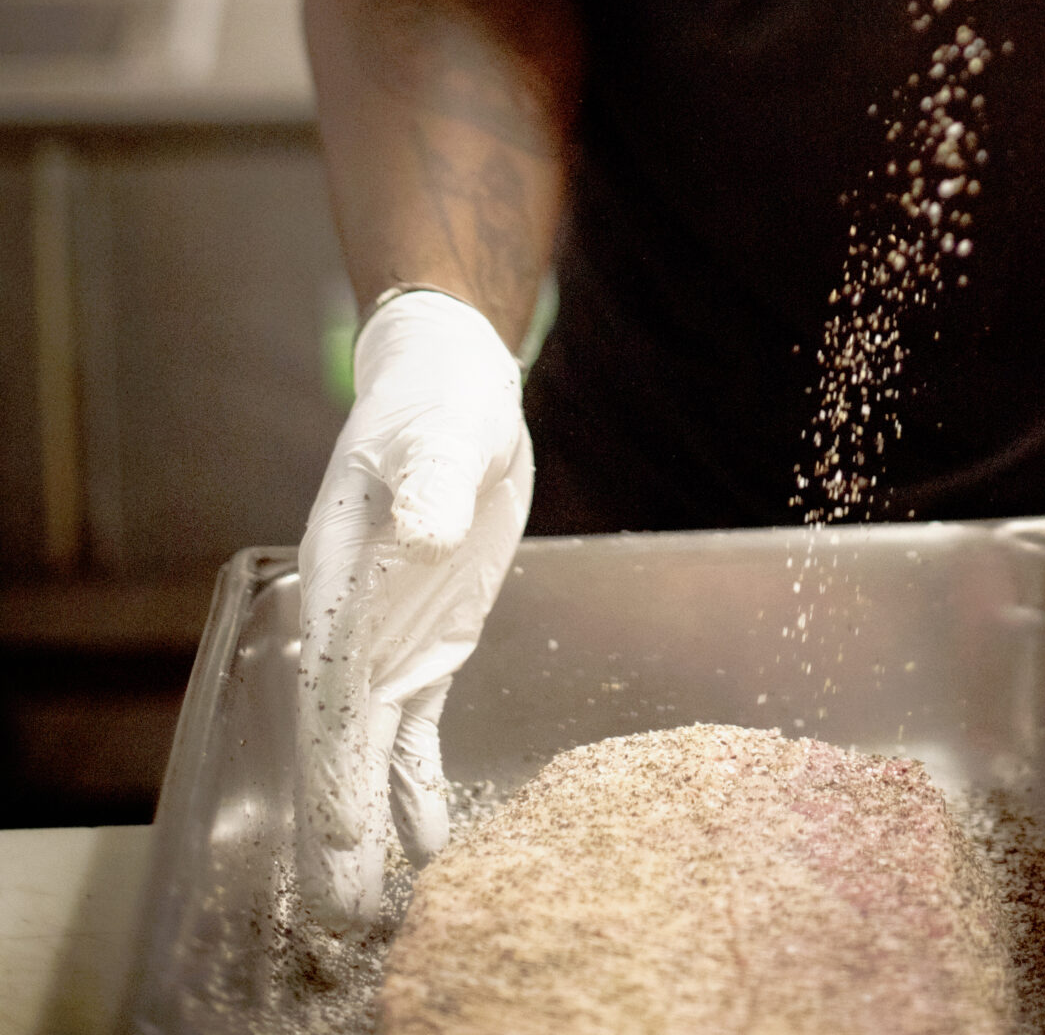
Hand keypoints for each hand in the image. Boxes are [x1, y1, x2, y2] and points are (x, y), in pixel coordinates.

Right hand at [295, 288, 531, 928]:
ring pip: (370, 751)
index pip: (331, 693)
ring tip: (366, 909)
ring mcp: (387, 639)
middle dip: (338, 828)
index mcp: (341, 582)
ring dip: (367, 826)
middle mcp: (351, 624)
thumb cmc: (435, 404)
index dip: (335, 769)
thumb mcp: (440, 434)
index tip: (343, 838)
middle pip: (338, 743)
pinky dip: (415, 787)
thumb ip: (428, 482)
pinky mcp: (427, 640)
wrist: (450, 389)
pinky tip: (426, 841)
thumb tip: (419, 530)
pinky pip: (414, 730)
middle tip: (342, 919)